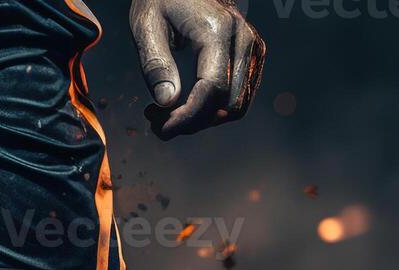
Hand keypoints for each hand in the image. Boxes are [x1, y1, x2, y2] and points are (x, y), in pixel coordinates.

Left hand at [130, 0, 265, 138]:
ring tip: (164, 113)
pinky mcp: (251, 57)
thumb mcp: (146, 26)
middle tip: (155, 119)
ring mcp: (252, 49)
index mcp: (218, 30)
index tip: (159, 128)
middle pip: (226, 104)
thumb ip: (156, 64)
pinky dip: (210, 110)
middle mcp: (244, 40)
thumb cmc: (161, 0)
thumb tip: (168, 102)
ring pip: (235, 107)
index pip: (212, 88)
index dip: (186, 116)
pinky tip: (181, 105)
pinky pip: (237, 98)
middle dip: (190, 122)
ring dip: (200, 120)